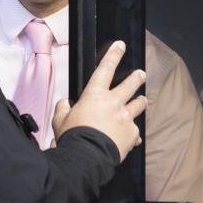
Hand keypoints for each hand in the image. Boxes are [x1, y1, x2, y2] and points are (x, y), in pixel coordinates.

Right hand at [51, 40, 146, 161]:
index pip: (105, 68)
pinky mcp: (132, 134)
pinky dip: (132, 133)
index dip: (114, 55)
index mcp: (95, 95)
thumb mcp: (60, 119)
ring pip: (139, 104)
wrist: (87, 157)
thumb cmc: (73, 137)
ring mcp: (125, 118)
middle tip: (140, 74)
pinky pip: (136, 131)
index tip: (120, 45)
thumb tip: (66, 104)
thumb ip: (63, 107)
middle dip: (137, 77)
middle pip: (131, 84)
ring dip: (140, 101)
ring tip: (142, 100)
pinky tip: (129, 137)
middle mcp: (113, 103)